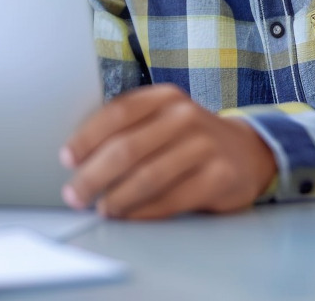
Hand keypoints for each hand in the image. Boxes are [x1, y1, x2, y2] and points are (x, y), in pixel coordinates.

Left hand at [61, 83, 275, 218]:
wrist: (247, 152)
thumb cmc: (188, 138)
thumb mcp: (162, 120)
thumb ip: (128, 130)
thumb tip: (78, 160)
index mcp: (164, 97)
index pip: (117, 114)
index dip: (87, 137)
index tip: (67, 159)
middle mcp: (184, 116)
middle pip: (128, 148)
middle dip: (94, 175)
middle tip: (74, 194)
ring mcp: (205, 146)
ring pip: (148, 176)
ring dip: (117, 197)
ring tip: (100, 209)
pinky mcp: (219, 177)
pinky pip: (172, 199)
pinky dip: (145, 211)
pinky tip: (129, 216)